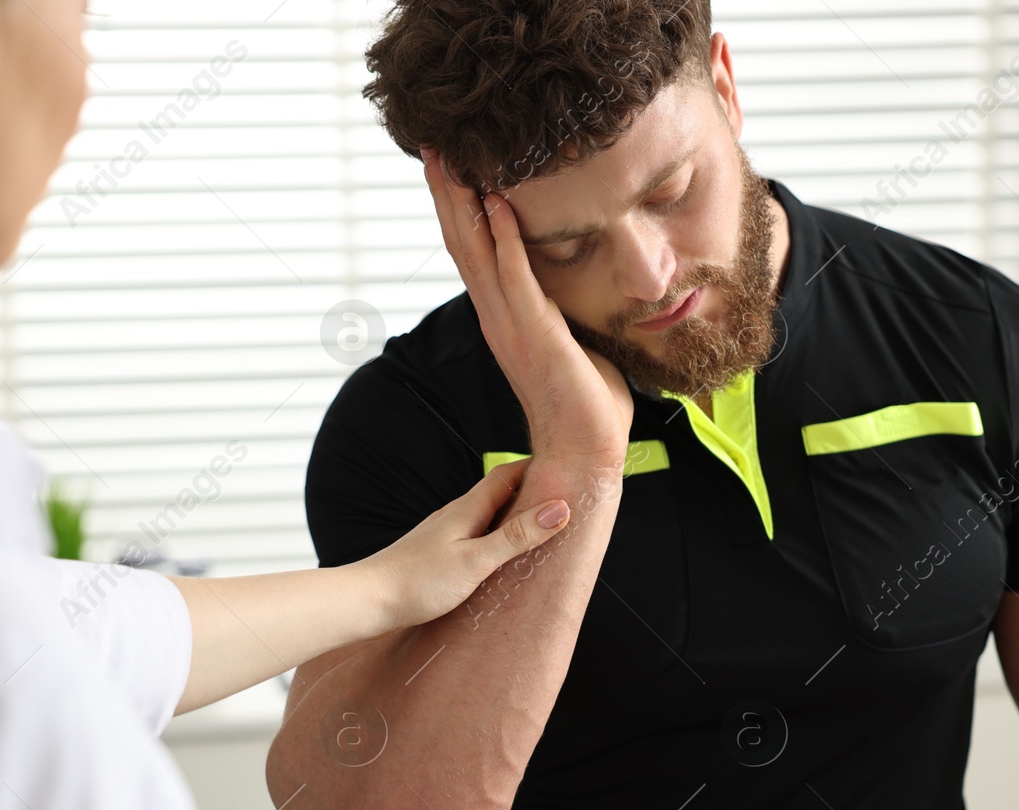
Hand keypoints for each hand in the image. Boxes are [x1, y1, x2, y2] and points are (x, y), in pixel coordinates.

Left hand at [351, 459, 569, 632]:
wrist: (367, 601)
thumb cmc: (418, 582)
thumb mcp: (476, 561)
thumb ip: (516, 537)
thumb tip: (559, 509)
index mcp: (467, 509)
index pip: (508, 474)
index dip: (537, 466)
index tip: (566, 464)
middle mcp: (455, 515)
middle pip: (499, 493)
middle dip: (530, 491)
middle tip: (562, 494)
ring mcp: (444, 533)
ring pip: (486, 515)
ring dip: (513, 516)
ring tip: (539, 525)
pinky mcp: (436, 553)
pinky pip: (474, 535)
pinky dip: (494, 537)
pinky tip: (498, 555)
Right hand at [421, 149, 632, 465]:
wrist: (585, 452)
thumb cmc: (584, 401)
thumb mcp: (567, 340)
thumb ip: (558, 309)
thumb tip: (570, 286)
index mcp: (503, 317)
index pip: (471, 252)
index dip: (457, 208)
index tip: (450, 165)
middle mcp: (497, 318)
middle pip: (460, 244)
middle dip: (447, 194)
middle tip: (433, 147)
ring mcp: (512, 326)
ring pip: (476, 254)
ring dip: (463, 205)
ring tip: (450, 161)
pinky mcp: (536, 335)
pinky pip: (516, 278)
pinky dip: (504, 240)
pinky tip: (496, 204)